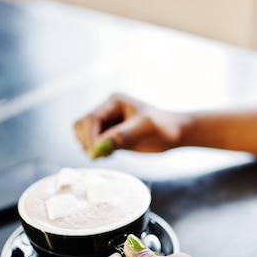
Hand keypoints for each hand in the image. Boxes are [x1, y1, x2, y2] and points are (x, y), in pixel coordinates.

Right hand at [73, 92, 188, 157]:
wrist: (176, 133)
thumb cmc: (164, 127)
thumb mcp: (144, 129)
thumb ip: (121, 137)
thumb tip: (98, 148)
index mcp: (113, 101)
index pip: (90, 119)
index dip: (91, 137)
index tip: (98, 153)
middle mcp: (107, 110)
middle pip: (81, 125)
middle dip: (87, 141)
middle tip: (102, 154)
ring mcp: (108, 123)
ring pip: (83, 134)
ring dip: (90, 146)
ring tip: (108, 153)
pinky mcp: (111, 135)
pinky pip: (93, 143)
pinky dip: (97, 151)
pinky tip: (112, 153)